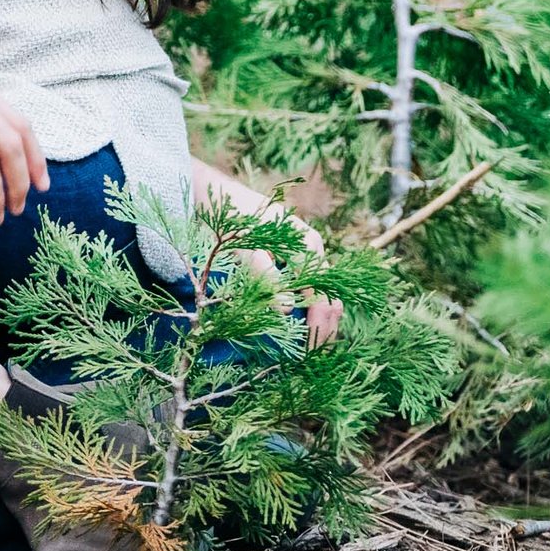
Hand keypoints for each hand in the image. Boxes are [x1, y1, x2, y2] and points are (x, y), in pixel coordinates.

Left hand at [235, 223, 341, 346]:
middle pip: (331, 298)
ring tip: (307, 346)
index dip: (319, 328)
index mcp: (308, 247)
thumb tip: (285, 309)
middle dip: (324, 329)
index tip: (308, 352)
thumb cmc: (230, 219)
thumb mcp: (244, 246)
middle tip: (310, 356)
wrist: (217, 194)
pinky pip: (312, 287)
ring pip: (325, 294)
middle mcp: (314, 249)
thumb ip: (264, 274)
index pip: (324, 298)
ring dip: (319, 321)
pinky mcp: (297, 256)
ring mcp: (308, 252)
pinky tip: (298, 325)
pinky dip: (310, 308)